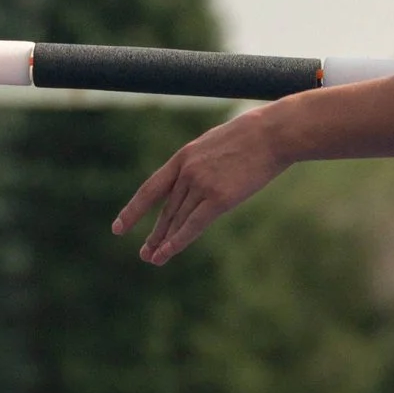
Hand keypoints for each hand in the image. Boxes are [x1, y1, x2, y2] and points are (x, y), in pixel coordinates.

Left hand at [112, 108, 287, 265]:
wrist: (273, 133)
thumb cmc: (254, 136)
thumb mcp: (219, 144)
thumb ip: (206, 164)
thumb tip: (203, 182)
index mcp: (184, 156)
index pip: (152, 188)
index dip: (134, 209)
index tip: (119, 227)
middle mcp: (187, 172)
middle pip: (167, 210)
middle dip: (155, 234)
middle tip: (144, 253)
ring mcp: (202, 185)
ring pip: (178, 220)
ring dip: (164, 242)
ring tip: (152, 259)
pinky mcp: (219, 198)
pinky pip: (194, 225)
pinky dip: (178, 241)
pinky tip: (166, 253)